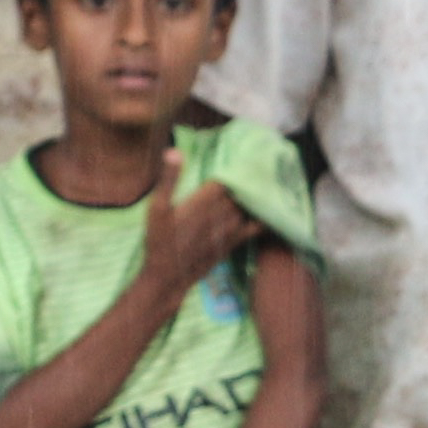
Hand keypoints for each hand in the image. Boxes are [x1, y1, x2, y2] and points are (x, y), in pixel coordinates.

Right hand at [140, 157, 261, 293]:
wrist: (168, 276)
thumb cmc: (158, 240)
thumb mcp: (156, 208)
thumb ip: (168, 180)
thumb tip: (174, 151)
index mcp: (203, 201)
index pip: (229, 177)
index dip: (237, 165)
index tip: (245, 152)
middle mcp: (221, 214)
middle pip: (243, 190)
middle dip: (251, 176)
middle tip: (262, 161)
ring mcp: (230, 229)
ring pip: (251, 205)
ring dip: (258, 193)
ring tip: (267, 179)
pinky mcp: (234, 242)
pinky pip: (256, 226)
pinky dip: (264, 215)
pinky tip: (270, 208)